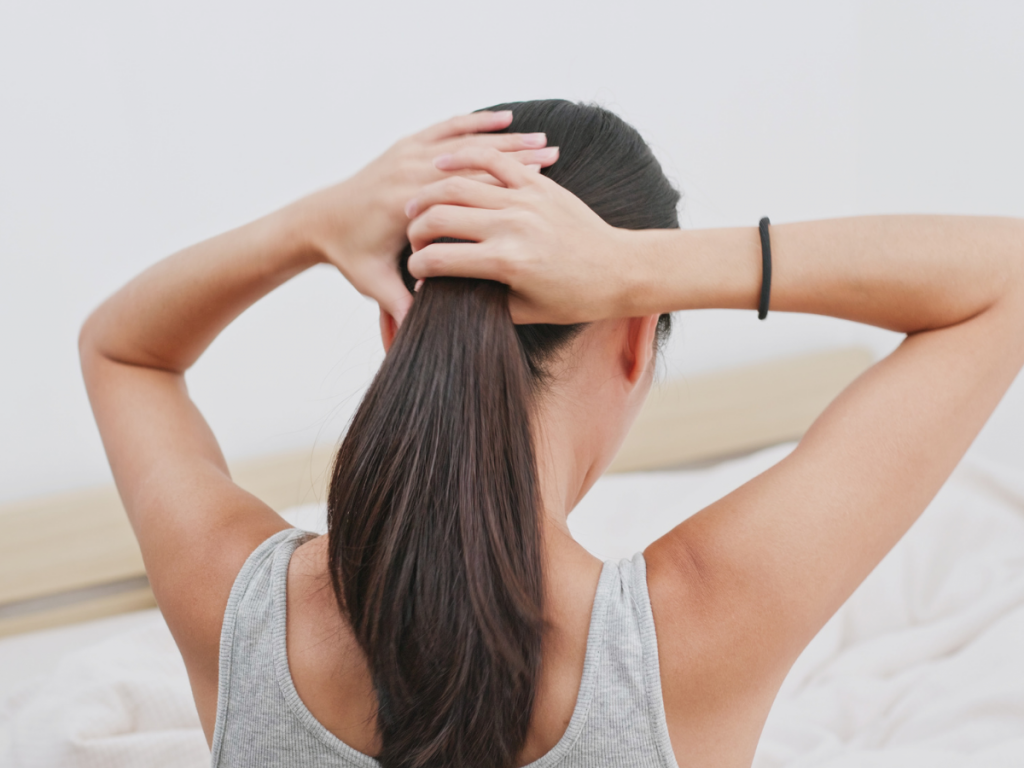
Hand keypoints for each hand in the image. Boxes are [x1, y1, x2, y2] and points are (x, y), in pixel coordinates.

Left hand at [298, 112, 558, 323]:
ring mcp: (407, 153)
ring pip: (468, 140)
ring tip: (547, 142)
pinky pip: (450, 127)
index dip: (504, 193)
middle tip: (559, 160)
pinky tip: (509, 120)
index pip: (464, 194)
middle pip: (475, 161)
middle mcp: (408, 171)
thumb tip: (414, 337)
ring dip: (508, 139)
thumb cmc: (350, 255)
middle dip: (519, 158)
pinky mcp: (407, 146)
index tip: (539, 195)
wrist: (320, 219)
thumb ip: (398, 306)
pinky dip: (479, 123)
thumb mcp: (375, 284)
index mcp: (405, 204)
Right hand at [404, 148, 635, 324]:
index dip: (418, 266)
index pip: (439, 260)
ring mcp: (525, 200)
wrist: (620, 269)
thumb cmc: (575, 298)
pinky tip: (442, 164)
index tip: (415, 271)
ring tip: (416, 206)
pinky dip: (464, 157)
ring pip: (459, 184)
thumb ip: (479, 299)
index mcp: (506, 262)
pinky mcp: (538, 185)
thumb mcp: (525, 310)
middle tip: (413, 238)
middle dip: (416, 229)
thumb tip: (441, 292)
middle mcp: (512, 226)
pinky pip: (494, 160)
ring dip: (429, 194)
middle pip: (440, 216)